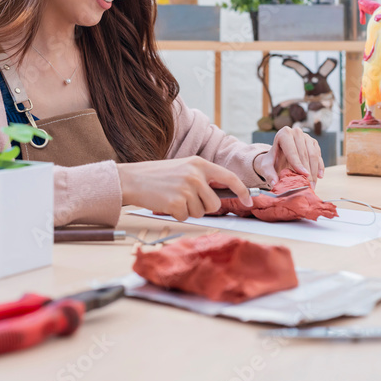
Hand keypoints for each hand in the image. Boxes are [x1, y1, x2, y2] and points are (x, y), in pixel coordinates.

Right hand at [117, 156, 252, 220]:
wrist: (132, 179)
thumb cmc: (157, 176)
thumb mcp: (183, 168)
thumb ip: (203, 177)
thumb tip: (223, 195)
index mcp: (199, 164)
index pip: (229, 178)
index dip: (242, 191)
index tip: (249, 201)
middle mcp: (195, 175)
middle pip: (214, 204)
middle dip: (203, 207)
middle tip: (186, 199)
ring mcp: (186, 189)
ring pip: (201, 213)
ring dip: (188, 210)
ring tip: (173, 198)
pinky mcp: (177, 203)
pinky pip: (186, 217)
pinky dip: (177, 214)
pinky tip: (166, 203)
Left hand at [255, 126, 323, 185]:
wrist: (278, 156)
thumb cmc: (272, 161)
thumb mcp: (266, 167)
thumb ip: (269, 174)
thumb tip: (274, 183)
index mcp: (283, 134)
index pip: (292, 151)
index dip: (298, 164)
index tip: (304, 176)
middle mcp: (296, 132)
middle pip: (304, 153)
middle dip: (307, 171)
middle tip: (309, 185)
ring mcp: (306, 137)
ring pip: (313, 155)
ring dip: (314, 171)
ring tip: (313, 184)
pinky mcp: (313, 143)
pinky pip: (318, 155)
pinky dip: (319, 167)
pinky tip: (319, 176)